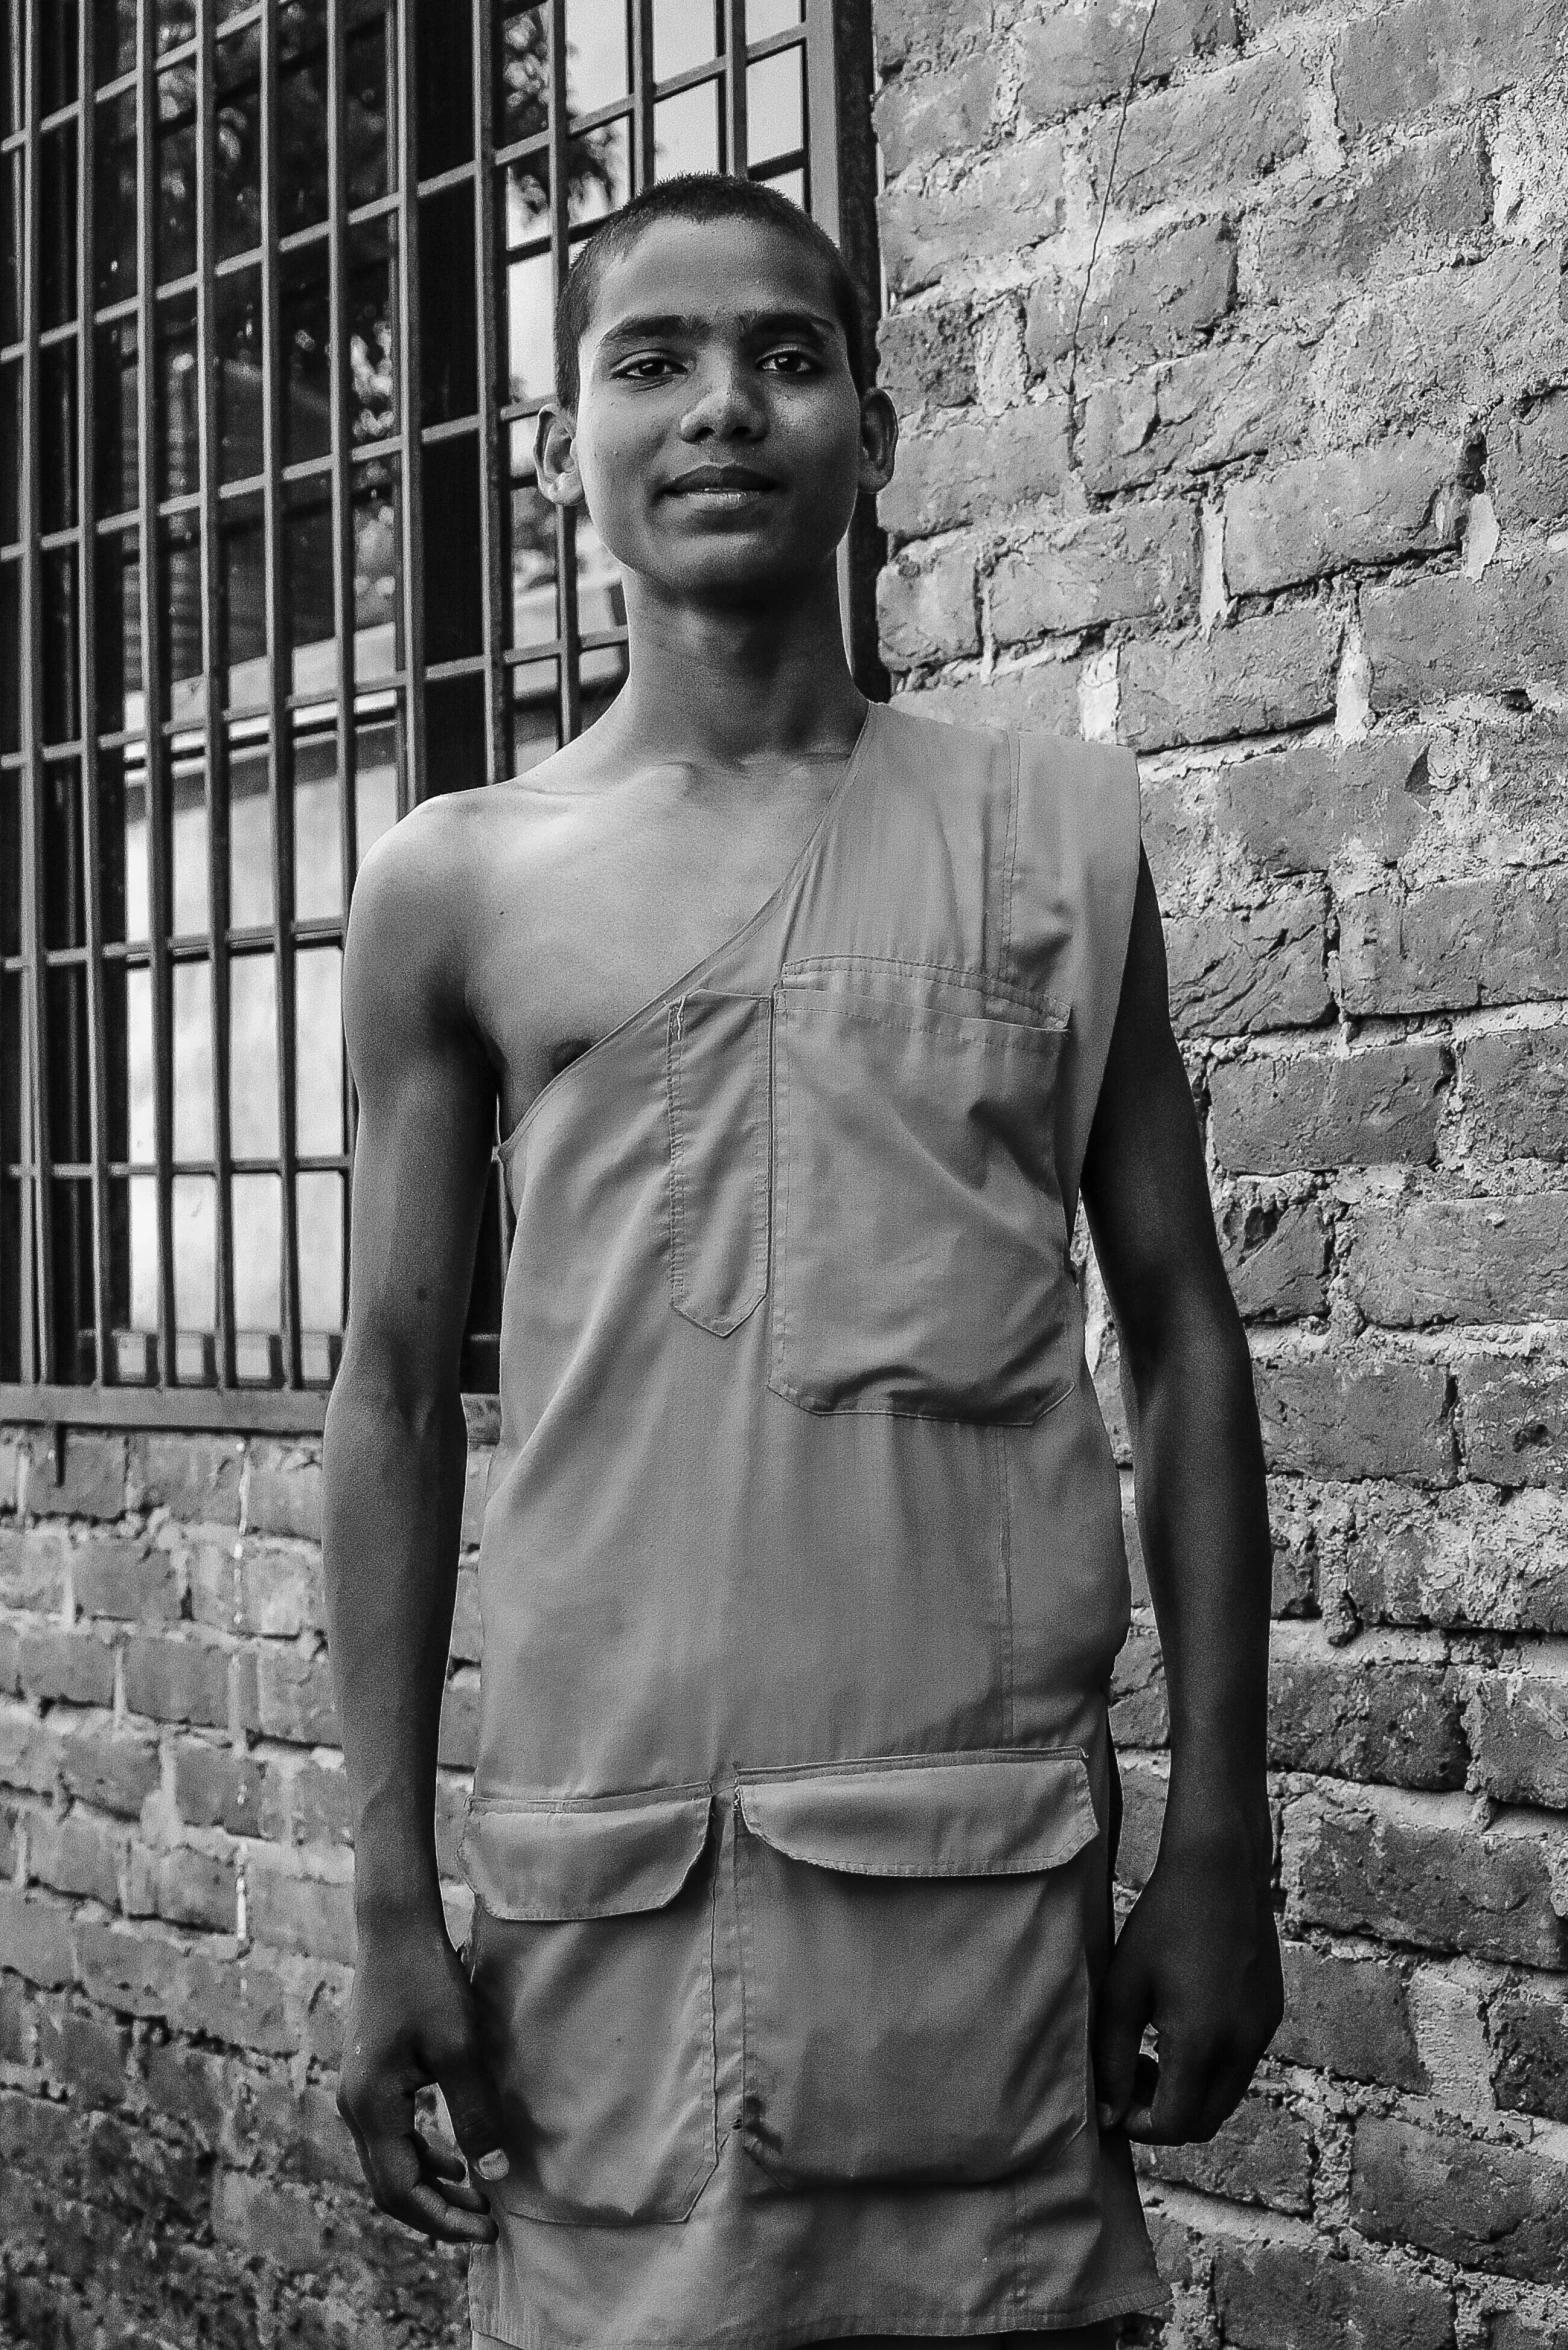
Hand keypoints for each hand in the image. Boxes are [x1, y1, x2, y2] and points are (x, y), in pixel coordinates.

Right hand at [337, 1916, 508, 2242]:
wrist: (394, 1929)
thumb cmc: (428, 1981)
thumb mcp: (460, 2048)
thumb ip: (474, 2113)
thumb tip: (493, 2175)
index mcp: (372, 2107)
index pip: (401, 2191)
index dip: (443, 2219)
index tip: (488, 2230)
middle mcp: (355, 2107)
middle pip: (390, 2185)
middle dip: (437, 2210)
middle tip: (487, 2222)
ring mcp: (357, 2092)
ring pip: (389, 2162)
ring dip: (431, 2183)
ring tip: (477, 2193)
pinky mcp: (368, 2077)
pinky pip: (391, 2135)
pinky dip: (421, 2154)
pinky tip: (453, 2153)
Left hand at [1092, 1818, 1282, 2143]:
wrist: (1219, 1869)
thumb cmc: (1162, 1922)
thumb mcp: (1124, 1987)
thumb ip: (1114, 2057)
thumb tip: (1106, 2114)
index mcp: (1201, 2043)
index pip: (1174, 2125)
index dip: (1138, 2125)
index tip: (1114, 2098)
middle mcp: (1241, 2046)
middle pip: (1204, 2122)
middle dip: (1164, 2114)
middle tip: (1133, 2073)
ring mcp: (1262, 2031)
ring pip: (1225, 2095)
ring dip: (1189, 2091)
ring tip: (1153, 2046)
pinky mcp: (1270, 2014)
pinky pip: (1240, 2063)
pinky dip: (1211, 2065)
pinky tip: (1182, 2021)